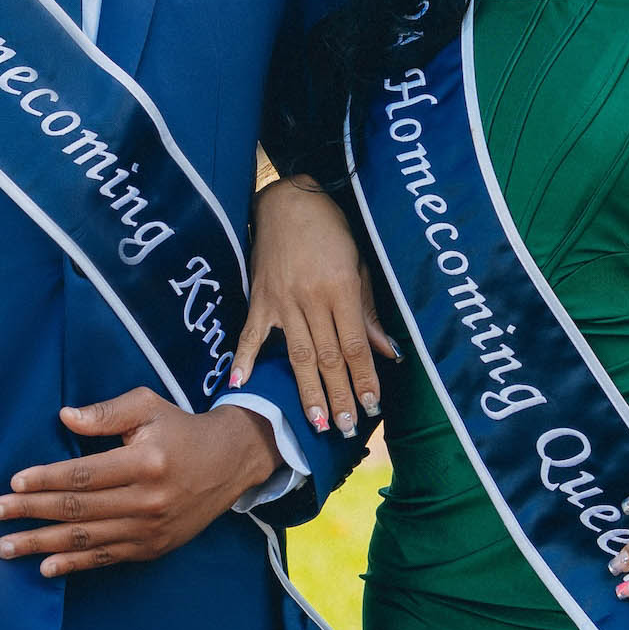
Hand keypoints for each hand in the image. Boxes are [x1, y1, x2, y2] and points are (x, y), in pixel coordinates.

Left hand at [0, 387, 278, 575]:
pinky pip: (105, 558)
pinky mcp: (152, 548)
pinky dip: (73, 565)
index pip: (84, 474)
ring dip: (41, 545)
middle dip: (31, 513)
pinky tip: (45, 567)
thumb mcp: (148, 406)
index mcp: (145, 461)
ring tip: (5, 546)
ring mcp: (150, 529)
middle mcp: (147, 500)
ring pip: (86, 539)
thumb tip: (64, 417)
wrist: (228, 463)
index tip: (13, 482)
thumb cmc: (180, 428)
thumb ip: (106, 413)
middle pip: (79, 509)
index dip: (46, 479)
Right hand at [229, 176, 398, 438]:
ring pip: (297, 354)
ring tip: (318, 422)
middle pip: (328, 357)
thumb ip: (368, 311)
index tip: (372, 407)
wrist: (287, 200)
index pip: (355, 345)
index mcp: (341, 288)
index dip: (365, 378)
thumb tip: (387, 351)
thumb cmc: (330, 228)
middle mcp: (312, 298)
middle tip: (345, 428)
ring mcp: (282, 300)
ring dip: (307, 392)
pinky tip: (241, 383)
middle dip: (339, 395)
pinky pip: (251, 334)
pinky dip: (245, 359)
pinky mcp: (259, 298)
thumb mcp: (359, 263)